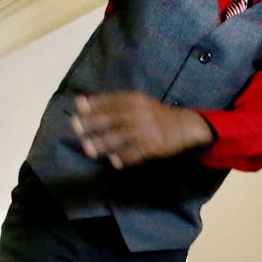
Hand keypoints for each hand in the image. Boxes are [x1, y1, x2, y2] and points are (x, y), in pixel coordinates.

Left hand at [69, 93, 212, 169]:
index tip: (78, 106)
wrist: (185, 125)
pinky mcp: (154, 145)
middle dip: (93, 122)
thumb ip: (115, 103)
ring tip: (88, 148)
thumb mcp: (139, 102)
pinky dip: (125, 157)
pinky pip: (137, 152)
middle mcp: (140, 112)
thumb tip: (83, 103)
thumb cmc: (155, 114)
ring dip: (104, 143)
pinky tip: (114, 162)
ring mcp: (147, 129)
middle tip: (76, 126)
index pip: (112, 100)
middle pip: (113, 117)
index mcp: (135, 100)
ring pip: (122, 136)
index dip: (95, 103)